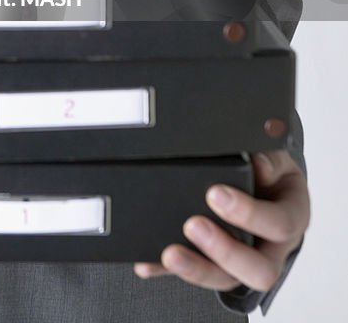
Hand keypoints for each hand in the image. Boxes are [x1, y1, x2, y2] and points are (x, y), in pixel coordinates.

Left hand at [133, 151, 309, 293]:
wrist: (267, 186)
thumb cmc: (273, 173)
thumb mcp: (277, 158)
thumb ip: (269, 158)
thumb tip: (258, 164)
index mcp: (291, 217)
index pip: (279, 224)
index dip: (249, 214)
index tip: (215, 194)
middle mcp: (272, 248)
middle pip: (259, 270)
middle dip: (223, 250)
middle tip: (193, 225)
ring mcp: (243, 262)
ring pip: (226, 280)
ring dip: (196, 269)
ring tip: (170, 253)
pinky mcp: (215, 264)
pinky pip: (193, 272)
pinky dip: (166, 269)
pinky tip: (147, 263)